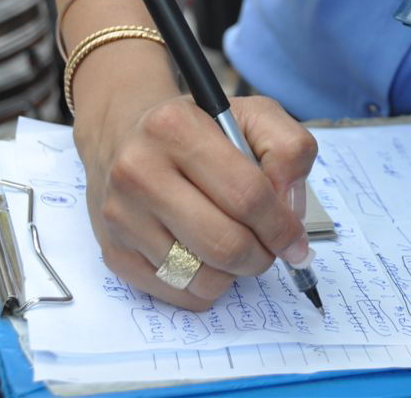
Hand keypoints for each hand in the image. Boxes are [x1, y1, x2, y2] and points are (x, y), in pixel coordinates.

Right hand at [77, 90, 316, 309]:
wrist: (126, 134)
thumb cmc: (200, 129)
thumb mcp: (254, 116)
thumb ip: (289, 150)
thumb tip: (290, 210)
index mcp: (175, 128)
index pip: (247, 195)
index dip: (282, 225)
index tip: (296, 239)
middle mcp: (138, 170)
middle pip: (225, 244)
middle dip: (263, 255)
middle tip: (270, 247)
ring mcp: (121, 215)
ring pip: (203, 277)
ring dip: (235, 272)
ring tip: (236, 244)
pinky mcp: (114, 252)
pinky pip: (180, 295)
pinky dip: (207, 286)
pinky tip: (206, 255)